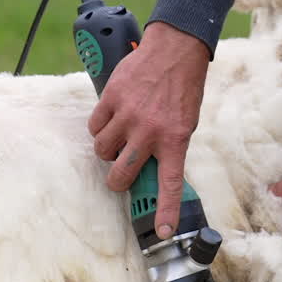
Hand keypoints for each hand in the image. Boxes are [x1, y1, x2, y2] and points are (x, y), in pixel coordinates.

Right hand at [88, 21, 209, 238]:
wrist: (174, 50)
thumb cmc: (182, 88)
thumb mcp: (186, 122)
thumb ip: (169, 145)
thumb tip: (152, 168)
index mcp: (175, 140)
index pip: (169, 184)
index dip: (165, 212)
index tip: (162, 231)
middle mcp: (149, 132)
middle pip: (120, 174)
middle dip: (117, 180)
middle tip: (120, 173)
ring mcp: (128, 116)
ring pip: (102, 150)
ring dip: (107, 150)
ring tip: (118, 138)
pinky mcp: (111, 99)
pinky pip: (95, 126)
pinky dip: (100, 127)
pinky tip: (111, 120)